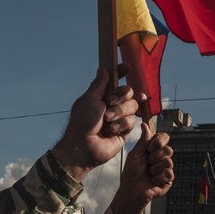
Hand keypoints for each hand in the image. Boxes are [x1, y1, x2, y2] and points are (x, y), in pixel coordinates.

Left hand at [53, 66, 137, 181]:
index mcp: (101, 96)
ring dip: (119, 112)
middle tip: (108, 103)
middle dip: (119, 97)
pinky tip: (111, 131)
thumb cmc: (82, 123)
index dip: (121, 72)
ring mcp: (119, 117)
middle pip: (128, 91)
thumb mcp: (89, 99)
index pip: (115, 80)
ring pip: (132, 105)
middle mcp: (112, 105)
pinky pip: (132, 120)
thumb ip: (98, 84)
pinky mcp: (125, 129)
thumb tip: (103, 68)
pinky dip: (121, 124)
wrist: (84, 146)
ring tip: (107, 121)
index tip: (126, 67)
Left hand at [109, 122, 173, 213]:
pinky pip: (168, 173)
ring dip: (154, 169)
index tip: (149, 149)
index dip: (158, 142)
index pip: (164, 138)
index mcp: (154, 149)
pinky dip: (157, 177)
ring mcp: (166, 168)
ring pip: (168, 162)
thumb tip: (144, 124)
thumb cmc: (131, 173)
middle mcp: (162, 157)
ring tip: (148, 174)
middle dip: (154, 158)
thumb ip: (142, 140)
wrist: (131, 190)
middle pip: (168, 150)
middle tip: (146, 164)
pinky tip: (152, 180)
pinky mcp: (169, 179)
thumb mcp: (135, 154)